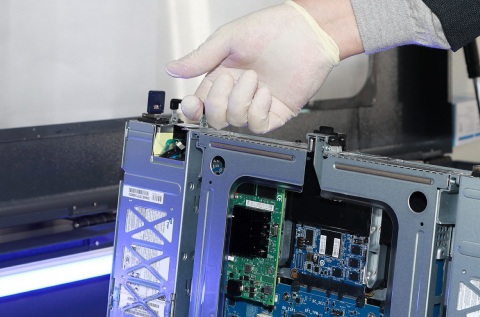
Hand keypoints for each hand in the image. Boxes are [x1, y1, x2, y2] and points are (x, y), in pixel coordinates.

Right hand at [166, 0, 360, 133]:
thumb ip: (201, 57)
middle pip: (215, 117)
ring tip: (255, 78)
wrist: (306, 32)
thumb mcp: (229, 39)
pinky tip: (266, 93)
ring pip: (236, 121)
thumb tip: (172, 69)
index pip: (200, 103)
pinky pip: (259, 125)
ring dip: (241, 100)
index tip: (191, 106)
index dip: (192, 110)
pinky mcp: (276, 112)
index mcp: (221, 75)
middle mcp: (238, 92)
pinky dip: (258, 110)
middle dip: (219, 102)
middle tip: (230, 78)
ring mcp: (256, 103)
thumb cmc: (272, 29)